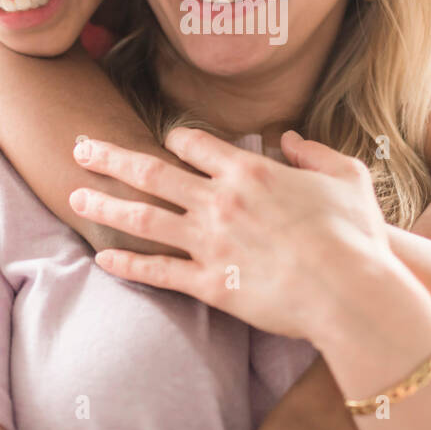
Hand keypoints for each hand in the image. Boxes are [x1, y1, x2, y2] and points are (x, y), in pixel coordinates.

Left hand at [68, 126, 393, 339]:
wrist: (352, 292)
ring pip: (143, 217)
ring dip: (105, 204)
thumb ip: (315, 152)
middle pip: (151, 172)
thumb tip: (290, 137)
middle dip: (110, 156)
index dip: (177, 140)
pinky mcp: (210, 284)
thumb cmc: (356, 235)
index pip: (195, 144)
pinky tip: (101, 258)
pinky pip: (158, 271)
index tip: (166, 141)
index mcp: (249, 170)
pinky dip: (127, 264)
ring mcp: (210, 243)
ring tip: (74, 195)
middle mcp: (220, 200)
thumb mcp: (347, 177)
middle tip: (79, 146)